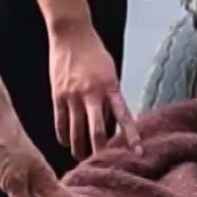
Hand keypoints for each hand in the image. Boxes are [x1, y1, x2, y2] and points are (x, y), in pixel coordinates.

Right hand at [50, 21, 141, 159]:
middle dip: (99, 151)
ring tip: (82, 157)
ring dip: (80, 148)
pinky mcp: (58, 95)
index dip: (131, 136)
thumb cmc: (94, 52)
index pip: (124, 117)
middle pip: (96, 132)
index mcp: (110, 87)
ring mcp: (73, 96)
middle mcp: (92, 94)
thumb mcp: (110, 72)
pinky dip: (64, 136)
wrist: (71, 33)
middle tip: (101, 163)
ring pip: (76, 132)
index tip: (139, 152)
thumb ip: (111, 96)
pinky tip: (66, 142)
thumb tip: (111, 121)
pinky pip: (60, 123)